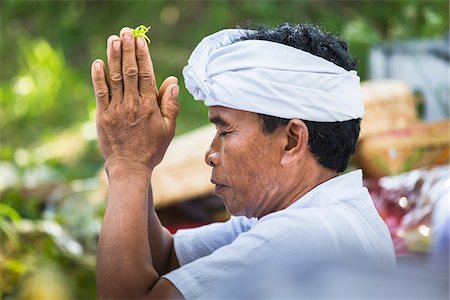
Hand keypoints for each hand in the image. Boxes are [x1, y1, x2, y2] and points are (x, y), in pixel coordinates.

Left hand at [91, 27, 178, 172]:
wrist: (129, 168)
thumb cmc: (152, 148)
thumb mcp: (169, 129)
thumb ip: (170, 105)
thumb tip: (172, 83)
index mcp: (149, 106)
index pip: (146, 75)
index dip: (142, 56)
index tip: (140, 41)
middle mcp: (132, 105)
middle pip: (129, 72)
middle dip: (127, 50)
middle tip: (125, 32)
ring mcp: (115, 110)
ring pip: (114, 79)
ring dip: (113, 58)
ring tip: (113, 40)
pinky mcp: (102, 116)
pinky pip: (100, 93)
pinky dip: (98, 78)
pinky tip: (98, 63)